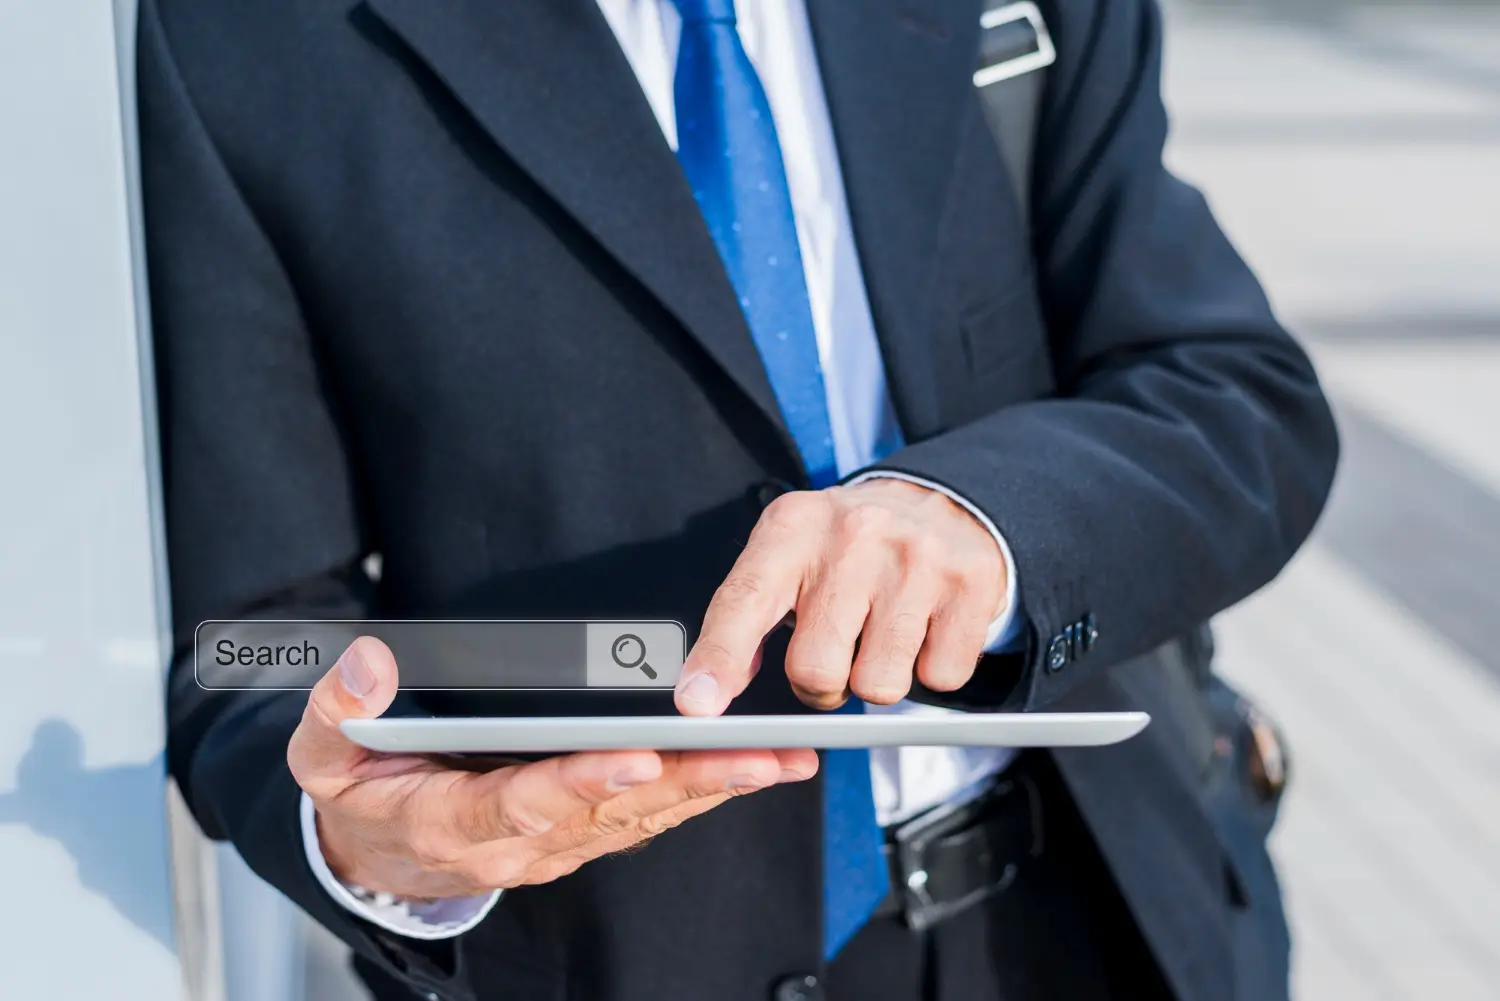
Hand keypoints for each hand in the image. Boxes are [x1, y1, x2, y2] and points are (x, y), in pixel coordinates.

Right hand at [290, 638, 816, 897]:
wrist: (375, 857)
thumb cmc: (358, 794)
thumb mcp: (322, 754)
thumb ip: (339, 708)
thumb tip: (369, 663)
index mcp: (456, 821)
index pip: (528, 800)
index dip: (583, 781)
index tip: (637, 757)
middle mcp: (520, 842)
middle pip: (613, 811)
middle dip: (690, 782)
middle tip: (759, 756)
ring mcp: (556, 844)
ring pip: (644, 818)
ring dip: (714, 790)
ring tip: (781, 759)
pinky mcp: (580, 836)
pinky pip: (647, 818)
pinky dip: (701, 795)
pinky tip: (751, 771)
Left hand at [675, 478, 1006, 714]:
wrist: (941, 501)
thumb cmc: (847, 546)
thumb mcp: (787, 554)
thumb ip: (743, 618)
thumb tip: (705, 695)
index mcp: (793, 528)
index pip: (745, 601)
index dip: (719, 659)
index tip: (696, 705)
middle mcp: (854, 536)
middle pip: (815, 670)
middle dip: (820, 686)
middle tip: (835, 652)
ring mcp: (917, 559)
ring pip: (879, 687)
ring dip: (876, 680)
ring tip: (879, 636)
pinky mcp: (971, 584)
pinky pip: (940, 679)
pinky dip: (929, 669)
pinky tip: (923, 629)